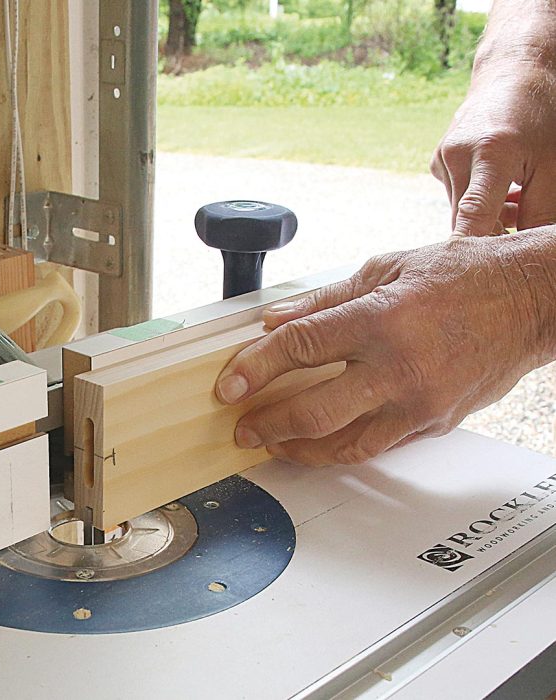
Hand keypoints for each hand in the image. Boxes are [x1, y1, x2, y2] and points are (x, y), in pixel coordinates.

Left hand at [216, 232, 555, 465]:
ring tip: (276, 446)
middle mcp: (399, 368)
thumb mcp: (387, 268)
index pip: (300, 346)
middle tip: (244, 428)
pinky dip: (344, 448)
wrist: (531, 301)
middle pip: (315, 411)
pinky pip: (380, 446)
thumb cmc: (466, 275)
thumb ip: (325, 300)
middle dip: (269, 425)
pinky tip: (323, 442)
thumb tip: (277, 320)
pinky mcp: (435, 423)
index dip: (256, 367)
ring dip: (301, 450)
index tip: (231, 384)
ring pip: (347, 445)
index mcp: (381, 318)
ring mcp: (420, 403)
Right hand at [431, 15, 555, 234]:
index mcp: (489, 152)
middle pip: (463, 221)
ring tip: (519, 203)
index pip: (473, 219)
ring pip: (460, 211)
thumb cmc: (542, 114)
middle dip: (489, 236)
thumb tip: (526, 254)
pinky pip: (455, 196)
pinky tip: (500, 187)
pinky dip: (476, 201)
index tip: (478, 279)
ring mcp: (442, 159)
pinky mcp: (437, 161)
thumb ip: (540, 212)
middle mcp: (456, 156)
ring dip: (487, 218)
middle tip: (515, 243)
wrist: (515, 70)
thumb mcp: (553, 165)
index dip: (474, 253)